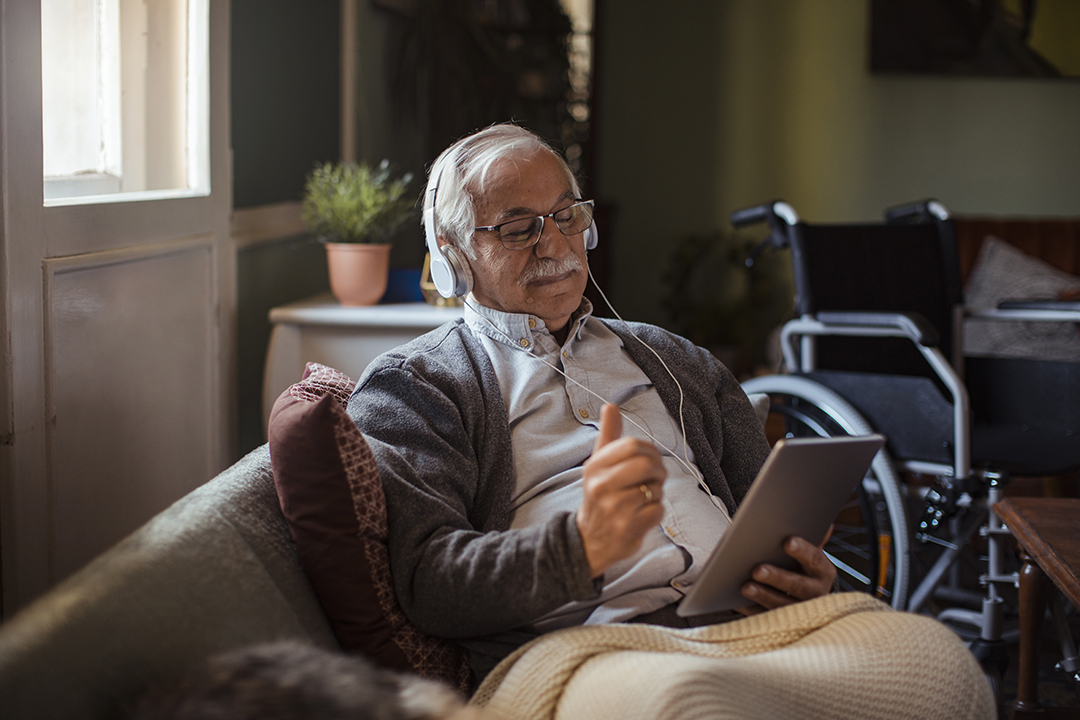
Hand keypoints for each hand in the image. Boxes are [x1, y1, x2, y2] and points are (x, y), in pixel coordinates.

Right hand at [576, 404, 666, 578]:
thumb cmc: (599, 497)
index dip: (649, 450)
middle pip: (646, 464)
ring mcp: (614, 508)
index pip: (631, 445)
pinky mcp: (628, 528)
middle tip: (655, 477)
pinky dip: (656, 511)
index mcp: (595, 467)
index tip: (650, 458)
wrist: (589, 541)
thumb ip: (608, 436)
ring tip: (644, 497)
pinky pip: (658, 510)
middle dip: (658, 470)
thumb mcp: (597, 465)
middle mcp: (601, 486)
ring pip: (655, 487)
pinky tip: (643, 514)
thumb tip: (611, 406)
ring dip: (657, 492)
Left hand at [735, 528, 836, 614]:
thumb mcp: (808, 553)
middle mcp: (816, 593)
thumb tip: (824, 522)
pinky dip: (752, 611)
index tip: (787, 541)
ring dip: (763, 596)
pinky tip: (738, 604)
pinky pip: (766, 618)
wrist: (806, 597)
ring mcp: (800, 611)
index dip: (802, 551)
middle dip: (777, 577)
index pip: (814, 559)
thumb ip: (811, 537)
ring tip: (745, 587)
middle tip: (758, 569)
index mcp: (823, 571)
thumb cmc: (801, 566)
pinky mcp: (783, 624)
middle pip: (798, 586)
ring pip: (782, 606)